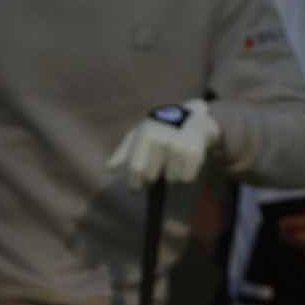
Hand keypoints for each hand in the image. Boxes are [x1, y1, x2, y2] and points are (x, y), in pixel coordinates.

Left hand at [106, 100, 220, 189]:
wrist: (194, 117)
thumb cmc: (161, 128)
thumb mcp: (140, 133)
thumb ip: (124, 152)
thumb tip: (110, 169)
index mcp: (147, 134)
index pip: (136, 169)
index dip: (135, 183)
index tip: (137, 187)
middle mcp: (162, 140)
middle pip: (152, 176)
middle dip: (153, 176)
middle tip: (159, 166)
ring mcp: (179, 146)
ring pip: (171, 179)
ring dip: (172, 174)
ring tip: (175, 158)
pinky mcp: (195, 153)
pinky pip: (186, 178)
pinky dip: (186, 174)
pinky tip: (186, 160)